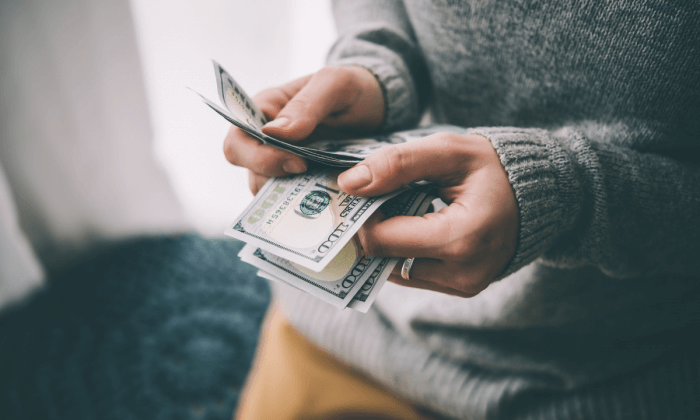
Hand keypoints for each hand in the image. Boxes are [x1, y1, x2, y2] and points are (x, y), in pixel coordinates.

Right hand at [222, 66, 384, 193]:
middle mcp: (267, 140)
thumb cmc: (351, 87)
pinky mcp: (304, 182)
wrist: (379, 107)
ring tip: (326, 194)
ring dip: (294, 196)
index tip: (297, 163)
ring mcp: (285, 163)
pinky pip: (295, 200)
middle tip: (312, 177)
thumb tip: (273, 132)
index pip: (238, 142)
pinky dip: (309, 204)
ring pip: (272, 193)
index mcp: (265, 111)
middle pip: (250, 173)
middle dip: (277, 181)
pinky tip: (332, 203)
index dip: (258, 158)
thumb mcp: (335, 84)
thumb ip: (306, 104)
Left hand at [339, 133, 518, 297]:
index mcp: (461, 238)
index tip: (357, 192)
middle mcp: (463, 273)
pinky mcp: (463, 289)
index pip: (382, 239)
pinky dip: (404, 251)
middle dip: (370, 229)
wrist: (540, 192)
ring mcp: (464, 286)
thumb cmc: (492, 167)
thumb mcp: (448, 151)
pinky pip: (414, 274)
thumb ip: (397, 163)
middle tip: (367, 200)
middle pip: (385, 259)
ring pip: (395, 270)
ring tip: (393, 209)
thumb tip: (348, 185)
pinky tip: (410, 224)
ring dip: (386, 242)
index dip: (361, 216)